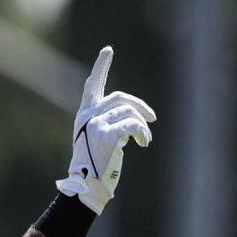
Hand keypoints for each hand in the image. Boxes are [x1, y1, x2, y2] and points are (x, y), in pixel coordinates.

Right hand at [56, 46, 155, 214]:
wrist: (86, 185)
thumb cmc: (94, 166)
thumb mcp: (97, 139)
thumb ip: (109, 122)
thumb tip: (132, 116)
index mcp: (84, 115)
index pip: (92, 86)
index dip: (101, 67)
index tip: (108, 50)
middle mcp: (87, 116)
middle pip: (121, 98)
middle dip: (140, 106)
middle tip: (152, 118)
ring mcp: (96, 124)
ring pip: (129, 112)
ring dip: (143, 125)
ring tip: (145, 139)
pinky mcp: (106, 134)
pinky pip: (133, 124)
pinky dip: (143, 132)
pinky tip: (144, 142)